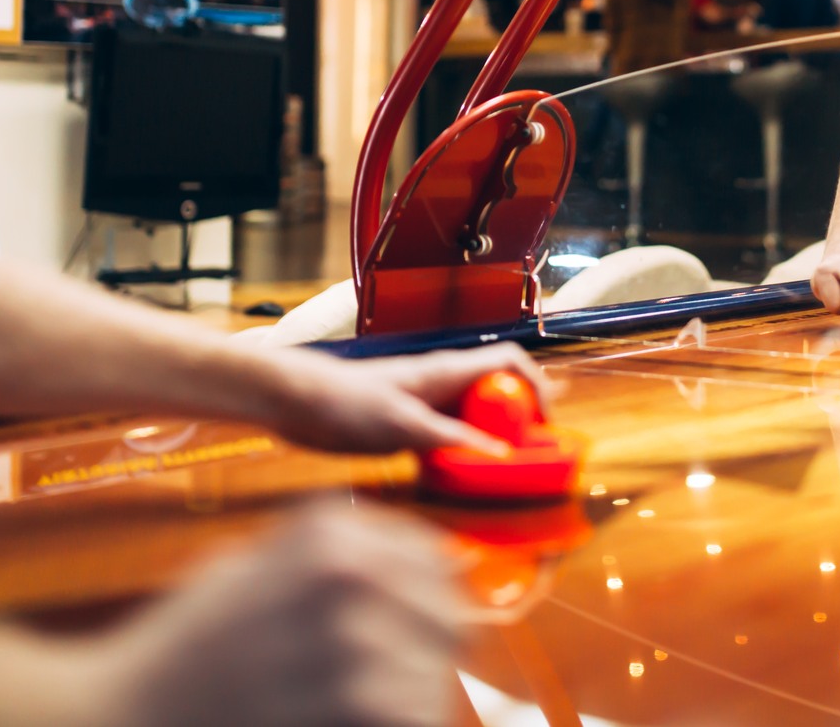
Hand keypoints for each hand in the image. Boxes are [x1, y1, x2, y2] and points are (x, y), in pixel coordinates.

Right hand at [81, 502, 465, 726]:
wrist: (129, 714)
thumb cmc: (191, 648)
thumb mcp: (257, 564)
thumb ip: (341, 555)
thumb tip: (435, 564)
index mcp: (329, 533)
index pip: (433, 559)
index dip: (426, 597)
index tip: (405, 624)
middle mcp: (350, 576)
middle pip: (448, 620)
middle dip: (423, 653)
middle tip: (372, 678)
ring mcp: (355, 644)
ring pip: (434, 680)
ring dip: (406, 701)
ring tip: (345, 706)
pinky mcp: (356, 710)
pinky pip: (412, 721)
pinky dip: (391, 726)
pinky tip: (338, 721)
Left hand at [248, 343, 548, 455]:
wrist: (295, 401)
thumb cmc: (344, 402)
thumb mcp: (402, 424)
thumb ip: (450, 438)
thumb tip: (500, 454)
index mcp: (446, 371)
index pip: (509, 363)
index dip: (536, 388)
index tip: (545, 424)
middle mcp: (441, 384)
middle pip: (497, 392)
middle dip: (520, 419)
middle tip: (532, 455)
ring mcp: (424, 403)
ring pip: (473, 416)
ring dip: (492, 439)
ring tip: (504, 472)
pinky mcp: (406, 424)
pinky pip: (448, 436)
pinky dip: (462, 453)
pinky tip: (459, 476)